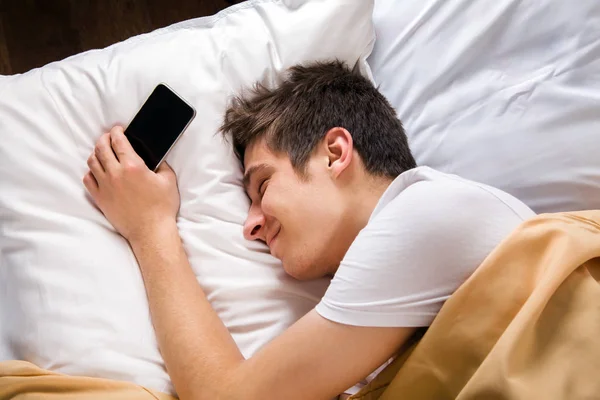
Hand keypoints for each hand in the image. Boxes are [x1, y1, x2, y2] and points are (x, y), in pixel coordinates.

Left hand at [83, 126, 179, 242]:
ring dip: (96, 153)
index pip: (119, 141)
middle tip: (109, 137)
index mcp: (133, 166)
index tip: (118, 129)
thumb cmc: (162, 207)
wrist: (151, 231)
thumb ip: (161, 165)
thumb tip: (156, 158)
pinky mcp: (100, 198)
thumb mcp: (169, 181)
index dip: (117, 132)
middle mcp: (116, 174)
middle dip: (104, 138)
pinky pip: (88, 180)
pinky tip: (97, 171)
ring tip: (102, 152)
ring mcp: (105, 186)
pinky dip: (91, 172)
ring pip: (92, 162)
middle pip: (101, 148)